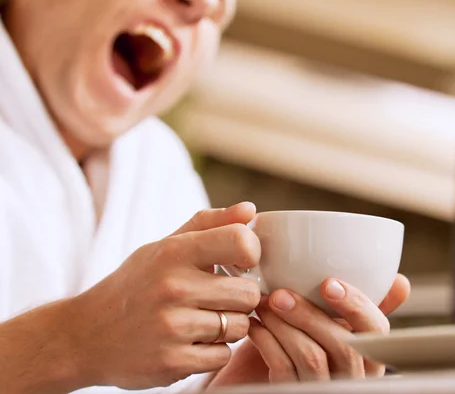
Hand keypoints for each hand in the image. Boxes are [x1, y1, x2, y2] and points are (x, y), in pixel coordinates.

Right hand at [67, 202, 261, 389]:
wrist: (86, 335)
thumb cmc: (136, 284)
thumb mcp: (165, 246)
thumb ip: (210, 224)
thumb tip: (251, 210)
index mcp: (173, 252)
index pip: (241, 241)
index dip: (251, 254)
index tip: (240, 263)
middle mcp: (173, 287)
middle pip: (248, 293)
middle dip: (241, 298)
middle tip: (221, 298)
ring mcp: (172, 327)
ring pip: (240, 327)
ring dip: (229, 326)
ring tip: (204, 320)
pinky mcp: (172, 363)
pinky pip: (223, 356)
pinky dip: (214, 352)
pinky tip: (192, 341)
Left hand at [209, 274, 409, 385]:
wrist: (264, 380)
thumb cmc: (313, 344)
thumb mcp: (339, 327)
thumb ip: (360, 307)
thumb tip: (400, 281)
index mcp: (371, 355)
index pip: (378, 332)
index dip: (357, 307)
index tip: (329, 284)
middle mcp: (353, 377)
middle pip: (343, 346)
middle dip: (310, 314)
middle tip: (280, 293)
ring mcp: (323, 388)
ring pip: (311, 356)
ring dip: (283, 324)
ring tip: (263, 303)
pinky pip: (282, 369)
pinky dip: (265, 341)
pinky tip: (255, 325)